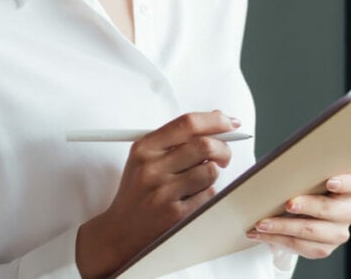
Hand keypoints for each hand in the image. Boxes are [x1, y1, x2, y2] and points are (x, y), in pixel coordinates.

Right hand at [76, 110, 239, 278]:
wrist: (120, 231)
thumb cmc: (138, 191)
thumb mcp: (146, 157)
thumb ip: (177, 137)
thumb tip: (217, 118)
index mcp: (145, 147)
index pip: (187, 123)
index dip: (215, 120)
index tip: (230, 123)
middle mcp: (152, 168)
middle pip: (204, 145)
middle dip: (223, 149)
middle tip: (224, 155)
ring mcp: (164, 192)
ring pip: (210, 171)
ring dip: (211, 174)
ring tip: (197, 181)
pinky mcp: (176, 214)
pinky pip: (208, 195)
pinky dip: (207, 194)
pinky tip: (191, 198)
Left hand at [246, 173, 350, 259]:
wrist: (299, 213)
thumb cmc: (304, 188)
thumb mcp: (307, 178)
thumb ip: (303, 173)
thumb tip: (279, 170)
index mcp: (348, 189)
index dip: (345, 183)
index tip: (330, 182)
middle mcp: (347, 211)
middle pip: (330, 209)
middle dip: (307, 206)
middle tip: (288, 203)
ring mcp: (338, 232)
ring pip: (312, 231)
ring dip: (284, 226)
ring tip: (263, 223)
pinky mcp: (325, 248)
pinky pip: (301, 246)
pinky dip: (278, 239)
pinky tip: (262, 234)